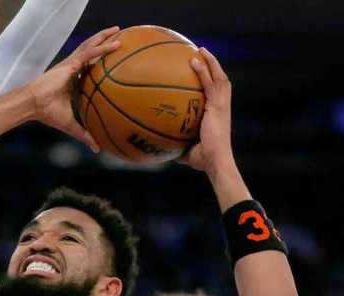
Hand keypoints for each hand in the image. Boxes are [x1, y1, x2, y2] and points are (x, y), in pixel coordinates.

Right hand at [28, 27, 121, 151]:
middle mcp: (73, 69)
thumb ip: (85, 135)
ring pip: (91, 46)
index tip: (113, 60)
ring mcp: (72, 64)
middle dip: (104, 43)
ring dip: (105, 37)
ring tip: (118, 30)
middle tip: (120, 37)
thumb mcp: (71, 126)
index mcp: (73, 81)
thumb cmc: (47, 114)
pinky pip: (90, 53)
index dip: (99, 62)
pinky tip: (116, 44)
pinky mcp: (70, 63)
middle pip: (91, 52)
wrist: (33, 105)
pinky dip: (102, 48)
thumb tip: (98, 149)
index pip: (88, 69)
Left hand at [180, 48, 233, 173]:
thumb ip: (176, 147)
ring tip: (200, 50)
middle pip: (220, 81)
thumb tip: (160, 150)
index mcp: (218, 115)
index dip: (211, 82)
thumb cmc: (203, 160)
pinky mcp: (218, 105)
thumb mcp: (187, 152)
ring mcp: (222, 104)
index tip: (202, 73)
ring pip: (218, 77)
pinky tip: (194, 60)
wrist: (216, 160)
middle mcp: (222, 107)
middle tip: (202, 54)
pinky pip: (210, 83)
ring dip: (210, 62)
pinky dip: (203, 70)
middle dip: (213, 67)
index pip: (216, 94)